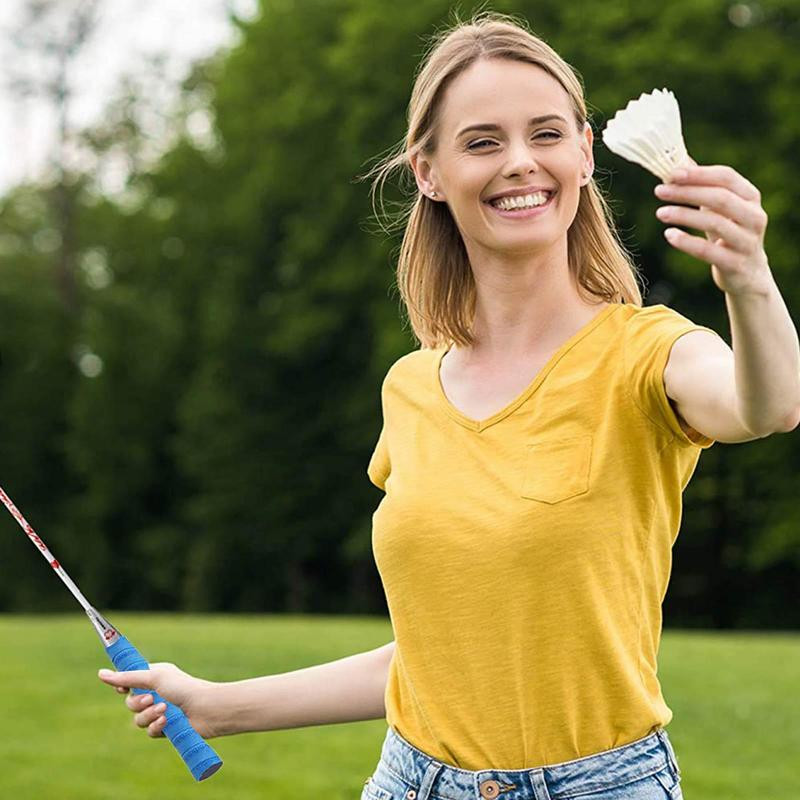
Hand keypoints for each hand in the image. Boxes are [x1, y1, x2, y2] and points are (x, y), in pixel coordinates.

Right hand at [98, 662, 219, 738]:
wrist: (205, 709)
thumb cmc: (183, 687)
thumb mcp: (154, 678)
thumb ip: (127, 678)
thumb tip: (101, 673)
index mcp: (154, 677)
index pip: (130, 680)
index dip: (123, 685)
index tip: (122, 688)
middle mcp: (156, 693)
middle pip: (130, 703)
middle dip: (138, 703)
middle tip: (151, 699)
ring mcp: (160, 711)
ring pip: (138, 719)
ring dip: (149, 715)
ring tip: (164, 710)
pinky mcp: (165, 728)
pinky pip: (149, 731)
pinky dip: (157, 726)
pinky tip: (167, 722)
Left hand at [654, 157, 771, 295]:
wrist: (747, 274)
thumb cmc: (728, 234)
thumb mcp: (719, 209)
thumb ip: (702, 187)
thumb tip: (677, 161)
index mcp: (751, 197)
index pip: (726, 177)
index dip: (698, 174)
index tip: (671, 174)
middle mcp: (754, 216)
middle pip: (720, 198)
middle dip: (687, 192)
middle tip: (659, 191)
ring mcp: (747, 241)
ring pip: (715, 223)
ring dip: (684, 215)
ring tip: (660, 213)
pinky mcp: (736, 263)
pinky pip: (708, 251)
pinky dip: (686, 242)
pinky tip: (669, 235)